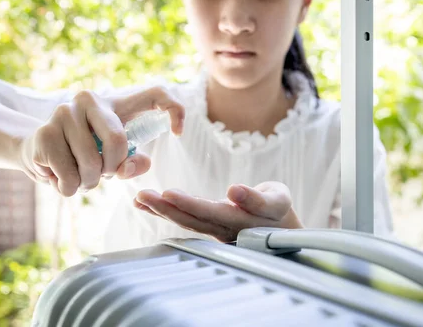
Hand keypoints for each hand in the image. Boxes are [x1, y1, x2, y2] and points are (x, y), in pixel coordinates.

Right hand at [19, 86, 184, 196]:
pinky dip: (70, 188)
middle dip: (112, 167)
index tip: (178, 134)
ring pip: (91, 164)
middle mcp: (89, 99)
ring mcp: (64, 112)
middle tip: (104, 173)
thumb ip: (132, 162)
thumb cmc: (88, 153)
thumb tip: (127, 168)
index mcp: (116, 101)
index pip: (156, 93)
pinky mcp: (44, 133)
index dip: (174, 110)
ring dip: (89, 182)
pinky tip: (61, 176)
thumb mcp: (117, 157)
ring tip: (81, 175)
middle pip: (117, 140)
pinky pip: (70, 176)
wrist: (39, 152)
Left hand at [134, 181, 303, 241]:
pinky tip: (144, 204)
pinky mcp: (208, 227)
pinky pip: (184, 220)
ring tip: (140, 198)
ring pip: (185, 221)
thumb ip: (257, 199)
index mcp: (241, 220)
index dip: (191, 205)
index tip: (170, 194)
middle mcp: (224, 229)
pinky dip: (163, 211)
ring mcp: (215, 231)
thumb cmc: (279, 210)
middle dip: (165, 208)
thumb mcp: (277, 200)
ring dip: (160, 210)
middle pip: (192, 219)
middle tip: (143, 195)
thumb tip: (235, 191)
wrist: (282, 232)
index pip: (213, 212)